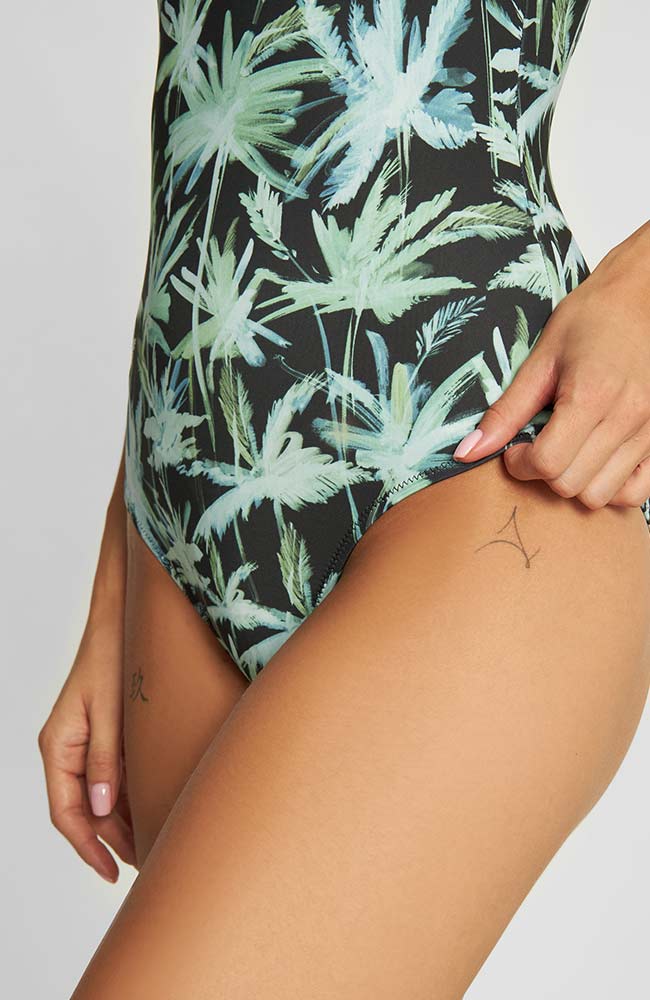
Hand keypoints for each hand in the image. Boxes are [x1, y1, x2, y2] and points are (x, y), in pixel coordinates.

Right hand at [38, 614, 135, 882]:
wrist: (122, 620)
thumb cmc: (111, 655)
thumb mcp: (110, 710)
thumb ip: (105, 760)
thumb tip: (99, 810)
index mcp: (59, 745)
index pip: (66, 812)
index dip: (87, 846)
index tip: (112, 870)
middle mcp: (68, 748)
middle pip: (83, 810)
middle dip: (110, 840)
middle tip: (144, 863)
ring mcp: (86, 742)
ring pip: (98, 796)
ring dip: (120, 821)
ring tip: (150, 845)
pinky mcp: (105, 734)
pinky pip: (111, 776)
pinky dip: (127, 796)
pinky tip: (150, 809)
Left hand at [453, 221, 649, 511]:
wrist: (643, 298)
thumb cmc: (592, 319)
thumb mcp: (541, 358)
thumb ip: (506, 410)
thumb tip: (466, 451)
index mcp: (591, 395)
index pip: (548, 463)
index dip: (520, 464)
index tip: (515, 449)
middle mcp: (626, 418)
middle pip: (571, 485)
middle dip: (543, 474)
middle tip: (537, 447)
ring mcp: (649, 432)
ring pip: (600, 496)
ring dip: (574, 483)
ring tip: (566, 453)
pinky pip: (635, 492)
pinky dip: (610, 488)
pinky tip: (593, 463)